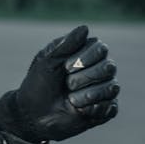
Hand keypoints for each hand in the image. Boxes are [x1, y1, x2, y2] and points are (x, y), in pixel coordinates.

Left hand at [0, 24, 118, 143]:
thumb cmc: (38, 86)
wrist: (32, 116)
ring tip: (71, 100)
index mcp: (85, 55)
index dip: (85, 58)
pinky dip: (95, 109)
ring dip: (89, 94)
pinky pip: (112, 107)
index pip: (100, 48)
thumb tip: (85, 27)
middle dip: (86, 77)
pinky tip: (80, 110)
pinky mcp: (104, 110)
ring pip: (112, 87)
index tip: (66, 67)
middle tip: (68, 84)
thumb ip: (66, 45)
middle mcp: (98, 70)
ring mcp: (102, 90)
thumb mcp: (48, 62)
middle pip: (109, 67)